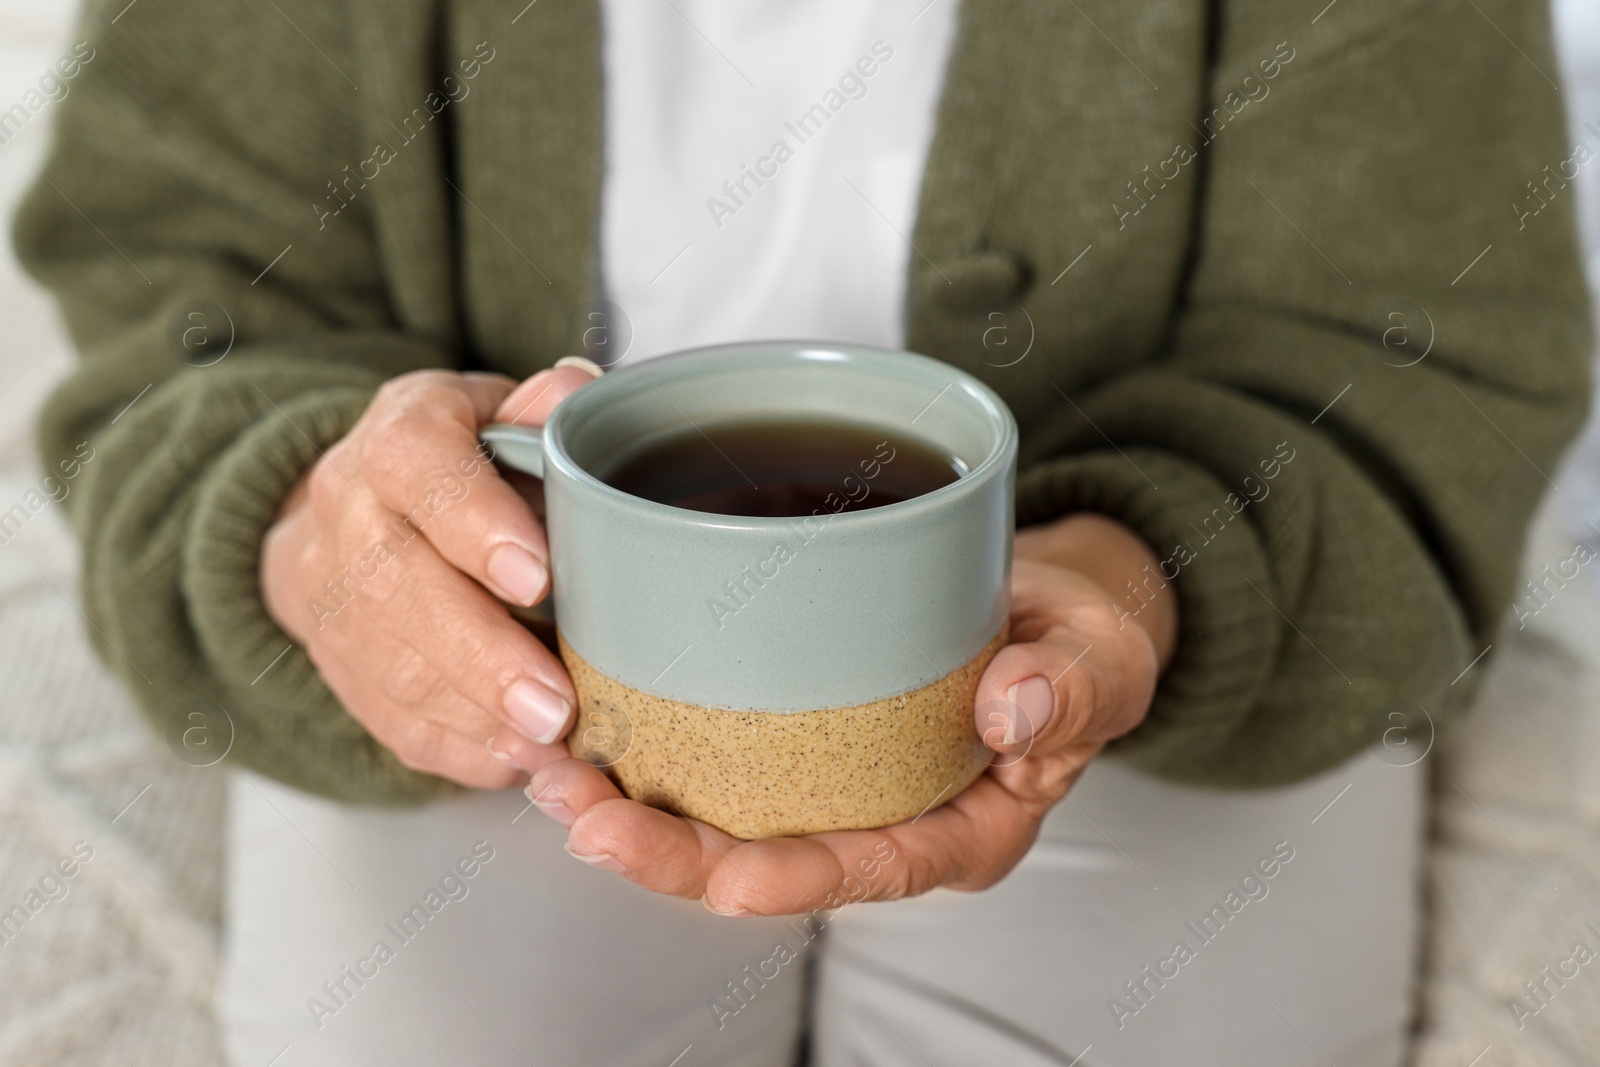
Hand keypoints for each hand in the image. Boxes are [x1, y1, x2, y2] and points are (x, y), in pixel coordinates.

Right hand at [260, 362, 601, 787]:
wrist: (358, 511)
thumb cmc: (465, 463)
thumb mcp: (498, 414)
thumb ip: (541, 412)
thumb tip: (575, 391)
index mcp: (394, 437)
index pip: (417, 466)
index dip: (473, 521)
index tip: (538, 577)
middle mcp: (346, 513)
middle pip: (397, 586)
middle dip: (480, 653)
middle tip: (555, 704)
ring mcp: (331, 596)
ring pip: (387, 663)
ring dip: (472, 713)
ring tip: (548, 744)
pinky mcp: (338, 665)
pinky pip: (386, 717)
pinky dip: (454, 747)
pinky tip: (513, 761)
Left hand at [526, 513, 1174, 913]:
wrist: (1051, 605)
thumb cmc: (1081, 643)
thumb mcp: (1103, 658)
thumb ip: (1074, 686)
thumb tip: (1013, 711)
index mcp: (960, 829)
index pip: (871, 869)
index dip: (795, 879)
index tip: (724, 877)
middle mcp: (883, 819)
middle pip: (768, 858)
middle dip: (670, 852)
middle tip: (582, 815)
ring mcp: (835, 780)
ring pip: (725, 815)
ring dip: (634, 803)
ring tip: (550, 775)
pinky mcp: (800, 730)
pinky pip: (721, 753)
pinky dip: (652, 744)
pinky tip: (586, 720)